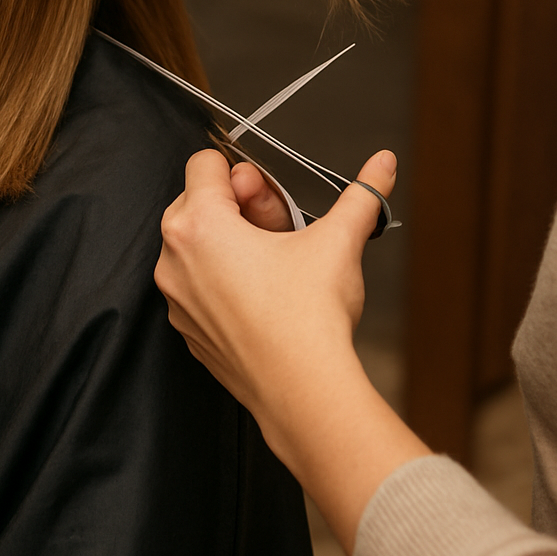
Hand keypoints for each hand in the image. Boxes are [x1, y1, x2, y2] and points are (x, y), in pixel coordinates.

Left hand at [156, 148, 428, 553]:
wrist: (305, 392)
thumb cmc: (311, 316)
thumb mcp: (339, 240)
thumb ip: (361, 192)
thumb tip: (382, 163)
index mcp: (198, 224)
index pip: (204, 163)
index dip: (245, 174)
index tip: (270, 200)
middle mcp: (174, 258)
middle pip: (198, 202)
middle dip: (240, 207)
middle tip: (279, 231)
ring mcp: (176, 298)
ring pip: (196, 245)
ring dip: (230, 243)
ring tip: (275, 264)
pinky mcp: (187, 330)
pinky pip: (197, 286)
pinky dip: (222, 282)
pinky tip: (264, 297)